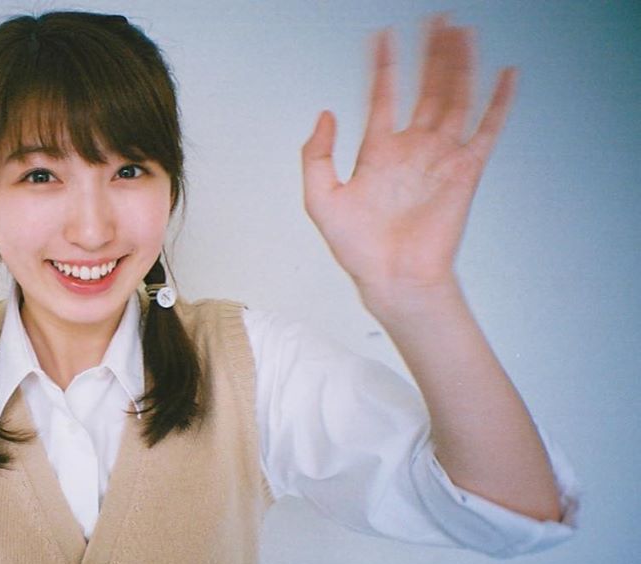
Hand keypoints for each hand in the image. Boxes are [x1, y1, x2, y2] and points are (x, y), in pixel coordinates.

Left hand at [301, 15, 515, 311]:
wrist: (392, 279)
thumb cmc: (358, 250)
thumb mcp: (320, 200)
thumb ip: (316, 156)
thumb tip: (326, 114)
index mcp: (378, 152)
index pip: (382, 96)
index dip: (383, 65)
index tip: (382, 36)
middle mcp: (412, 150)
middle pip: (426, 88)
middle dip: (430, 53)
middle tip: (436, 19)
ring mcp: (440, 158)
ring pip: (454, 98)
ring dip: (459, 65)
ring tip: (461, 32)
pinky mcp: (466, 172)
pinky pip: (487, 129)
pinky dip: (499, 102)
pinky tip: (506, 75)